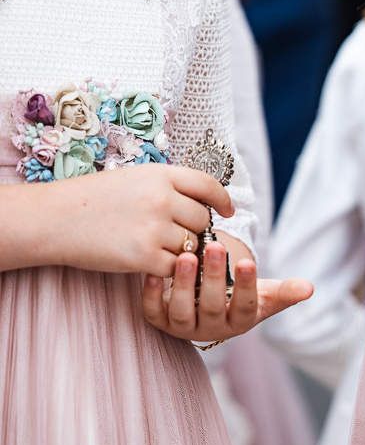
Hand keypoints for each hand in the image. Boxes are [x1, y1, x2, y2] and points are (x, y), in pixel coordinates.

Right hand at [53, 164, 232, 276]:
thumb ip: (170, 187)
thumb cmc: (95, 200)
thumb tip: (208, 204)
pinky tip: (151, 262)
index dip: (223, 200)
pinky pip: (175, 267)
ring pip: (191, 245)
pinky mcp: (144, 256)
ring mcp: (154, 227)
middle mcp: (162, 199)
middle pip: (203, 220)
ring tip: (155, 246)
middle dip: (195, 230)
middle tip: (173, 234)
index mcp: (161, 175)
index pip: (208, 185)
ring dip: (181, 250)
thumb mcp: (136, 179)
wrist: (55, 219)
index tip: (228, 211)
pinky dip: (168, 269)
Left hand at [141, 242, 312, 341]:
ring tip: (186, 256)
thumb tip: (310, 289)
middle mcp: (210, 329)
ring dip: (182, 283)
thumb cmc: (237, 296)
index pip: (244, 306)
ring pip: (181, 310)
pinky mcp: (158, 320)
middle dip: (213, 277)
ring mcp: (182, 326)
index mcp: (238, 322)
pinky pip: (152, 311)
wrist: (203, 308)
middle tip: (214, 247)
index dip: (246, 286)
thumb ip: (285, 292)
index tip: (246, 261)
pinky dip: (151, 293)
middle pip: (211, 306)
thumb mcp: (263, 295)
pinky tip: (153, 271)